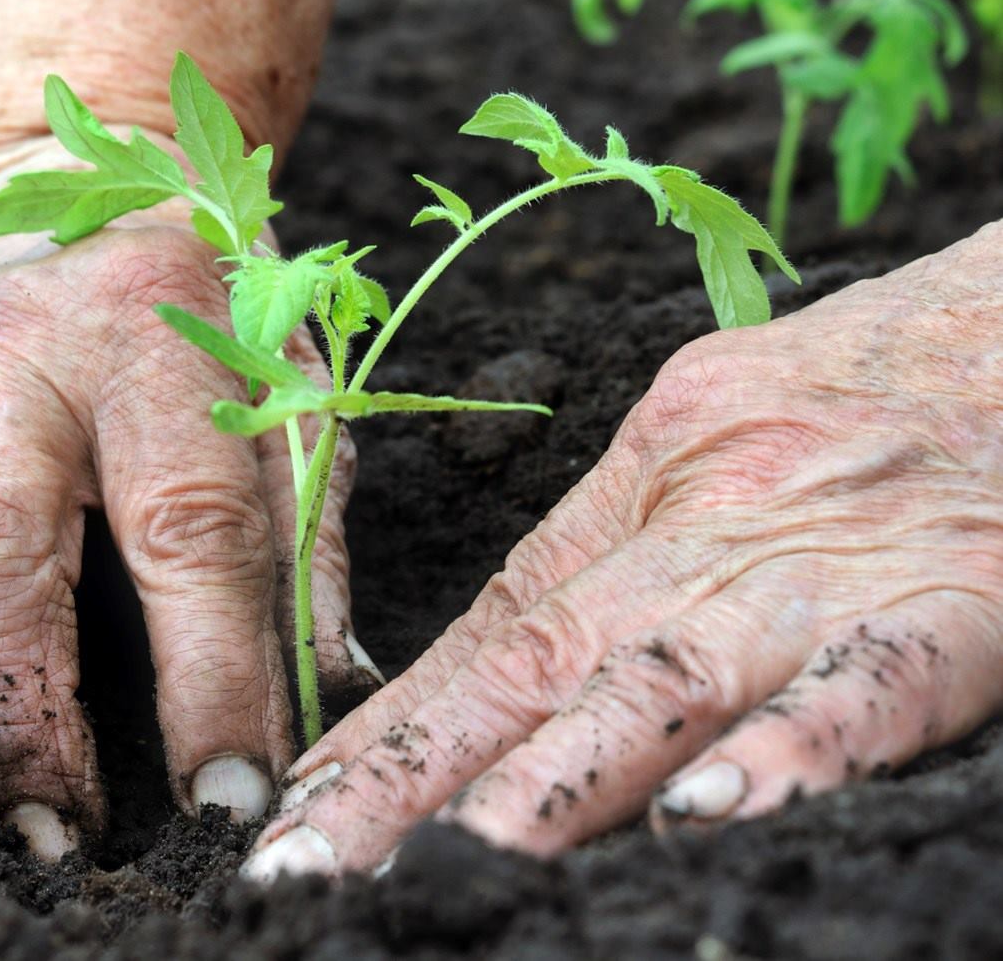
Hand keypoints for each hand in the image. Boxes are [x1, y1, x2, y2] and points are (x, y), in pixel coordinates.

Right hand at [0, 133, 376, 859]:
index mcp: (160, 346)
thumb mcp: (288, 392)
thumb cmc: (199, 312)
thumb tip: (330, 689)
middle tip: (57, 829)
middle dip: (16, 711)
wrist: (75, 187)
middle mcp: (17, 353)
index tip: (226, 792)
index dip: (210, 677)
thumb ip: (308, 536)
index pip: (191, 531)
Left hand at [244, 221, 1002, 879]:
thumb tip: (528, 655)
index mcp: (651, 473)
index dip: (399, 722)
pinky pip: (865, 682)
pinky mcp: (954, 592)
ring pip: (669, 674)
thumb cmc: (869, 379)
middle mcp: (710, 516)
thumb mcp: (719, 429)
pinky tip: (707, 814)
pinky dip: (788, 749)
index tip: (308, 797)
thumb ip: (634, 539)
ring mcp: (820, 555)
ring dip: (561, 778)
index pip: (502, 620)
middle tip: (306, 865)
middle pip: (542, 660)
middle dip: (418, 776)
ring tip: (461, 860)